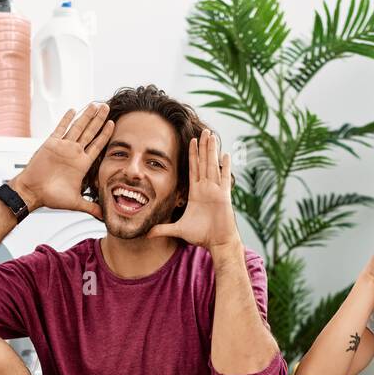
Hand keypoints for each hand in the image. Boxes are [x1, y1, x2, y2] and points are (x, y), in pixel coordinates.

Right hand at [10, 102, 113, 219]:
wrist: (32, 192)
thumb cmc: (50, 197)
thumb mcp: (76, 202)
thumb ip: (91, 207)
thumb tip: (103, 217)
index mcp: (81, 164)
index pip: (97, 146)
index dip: (105, 135)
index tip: (113, 124)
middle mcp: (74, 153)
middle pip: (90, 132)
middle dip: (99, 120)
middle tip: (107, 107)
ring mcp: (63, 147)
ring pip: (77, 127)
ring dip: (86, 116)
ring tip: (95, 105)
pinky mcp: (51, 144)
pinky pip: (60, 129)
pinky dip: (66, 119)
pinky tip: (73, 110)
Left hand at [147, 130, 239, 248]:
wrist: (218, 243)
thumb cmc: (202, 236)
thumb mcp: (178, 230)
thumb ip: (163, 229)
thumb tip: (148, 234)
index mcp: (197, 193)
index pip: (193, 169)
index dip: (192, 155)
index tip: (192, 141)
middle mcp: (207, 188)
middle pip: (204, 163)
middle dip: (203, 147)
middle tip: (204, 131)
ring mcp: (215, 191)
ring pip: (212, 166)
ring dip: (212, 150)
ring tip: (211, 135)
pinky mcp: (223, 196)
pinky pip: (223, 178)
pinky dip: (225, 166)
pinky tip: (225, 154)